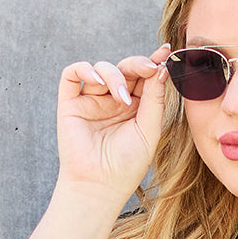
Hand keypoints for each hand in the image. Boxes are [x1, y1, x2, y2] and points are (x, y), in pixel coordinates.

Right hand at [54, 45, 171, 202]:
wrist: (99, 187)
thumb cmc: (126, 166)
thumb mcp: (149, 130)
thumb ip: (155, 99)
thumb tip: (161, 68)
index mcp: (135, 107)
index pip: (144, 78)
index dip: (154, 62)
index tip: (166, 52)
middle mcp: (113, 100)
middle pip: (125, 68)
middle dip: (137, 64)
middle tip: (149, 67)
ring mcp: (92, 100)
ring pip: (102, 68)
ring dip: (114, 75)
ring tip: (122, 98)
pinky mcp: (71, 103)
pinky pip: (73, 73)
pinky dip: (85, 69)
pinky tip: (97, 80)